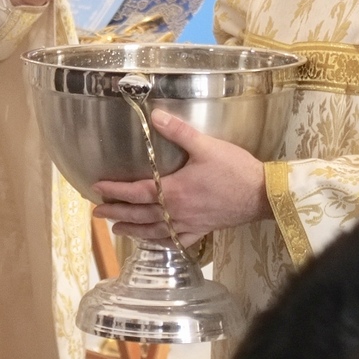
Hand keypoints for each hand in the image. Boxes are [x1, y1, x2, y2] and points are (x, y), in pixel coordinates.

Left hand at [91, 112, 271, 242]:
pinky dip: (163, 242)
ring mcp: (189, 224)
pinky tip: (156, 242)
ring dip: (134, 230)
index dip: (115, 190)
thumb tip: (154, 116)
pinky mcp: (203, 230)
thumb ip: (178, 131)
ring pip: (155, 231)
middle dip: (116, 213)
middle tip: (97, 213)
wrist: (262, 195)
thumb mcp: (206, 146)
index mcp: (174, 191)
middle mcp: (177, 211)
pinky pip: (178, 241)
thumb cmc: (234, 169)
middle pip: (140, 215)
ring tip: (117, 229)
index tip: (96, 188)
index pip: (136, 192)